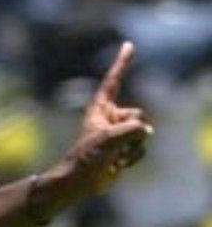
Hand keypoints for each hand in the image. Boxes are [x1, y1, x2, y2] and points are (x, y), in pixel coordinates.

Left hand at [65, 42, 152, 191]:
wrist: (80, 181)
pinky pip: (141, 147)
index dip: (122, 63)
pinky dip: (133, 157)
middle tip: (112, 144)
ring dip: (132, 147)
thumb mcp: (108, 139)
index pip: (113, 81)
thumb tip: (146, 132)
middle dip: (132, 130)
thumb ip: (131, 130)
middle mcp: (111, 117)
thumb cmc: (86, 157)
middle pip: (138, 115)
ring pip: (143, 133)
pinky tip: (118, 164)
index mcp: (100, 108)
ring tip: (113, 156)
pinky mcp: (124, 147)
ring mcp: (119, 132)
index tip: (128, 45)